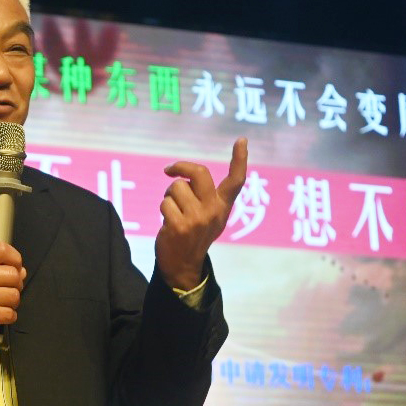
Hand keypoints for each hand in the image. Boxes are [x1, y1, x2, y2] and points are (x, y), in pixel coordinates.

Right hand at [0, 241, 26, 343]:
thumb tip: (22, 271)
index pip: (1, 250)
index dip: (15, 258)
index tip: (16, 266)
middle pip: (13, 274)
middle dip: (16, 284)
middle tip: (7, 289)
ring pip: (14, 295)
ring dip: (12, 301)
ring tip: (2, 303)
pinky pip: (9, 313)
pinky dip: (9, 316)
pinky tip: (0, 314)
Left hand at [155, 138, 247, 289]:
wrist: (183, 265)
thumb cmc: (193, 234)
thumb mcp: (208, 217)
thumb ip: (205, 196)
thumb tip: (185, 172)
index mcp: (223, 207)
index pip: (236, 180)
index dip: (239, 159)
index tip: (241, 140)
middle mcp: (214, 211)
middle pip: (199, 173)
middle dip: (180, 167)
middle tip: (170, 170)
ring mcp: (197, 219)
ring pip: (176, 187)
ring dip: (169, 196)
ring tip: (173, 212)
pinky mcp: (179, 226)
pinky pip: (165, 203)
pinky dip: (163, 210)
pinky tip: (168, 224)